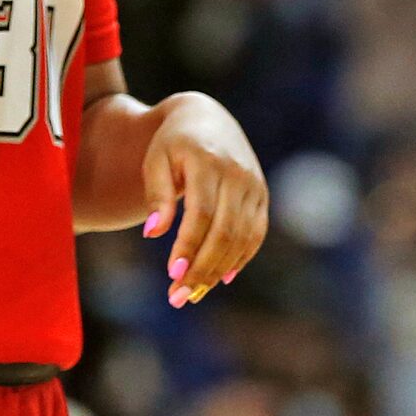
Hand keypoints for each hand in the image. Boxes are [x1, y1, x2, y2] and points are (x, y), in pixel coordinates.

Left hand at [143, 92, 268, 304]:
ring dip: (219, 270)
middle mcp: (237, 174)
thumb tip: (153, 234)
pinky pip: (255, 233)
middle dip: (202, 268)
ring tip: (194, 293)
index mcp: (208, 161)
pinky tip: (221, 277)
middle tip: (179, 296)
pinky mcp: (262, 195)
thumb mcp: (155, 161)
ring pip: (242, 237)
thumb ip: (156, 196)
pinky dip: (240, 258)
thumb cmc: (172, 143)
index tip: (171, 273)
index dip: (188, 246)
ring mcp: (254, 185)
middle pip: (224, 231)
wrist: (207, 118)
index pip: (201, 213)